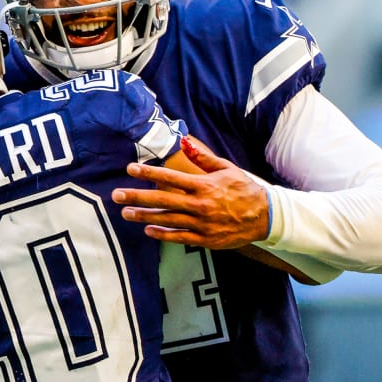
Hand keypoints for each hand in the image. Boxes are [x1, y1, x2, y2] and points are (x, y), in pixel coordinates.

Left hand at [112, 138, 269, 249]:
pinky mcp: (206, 239)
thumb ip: (203, 158)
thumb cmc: (244, 189)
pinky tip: (148, 230)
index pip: (170, 177)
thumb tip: (184, 142)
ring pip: (167, 220)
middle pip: (162, 200)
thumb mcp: (226, 169)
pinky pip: (180, 237)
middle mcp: (200, 205)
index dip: (148, 172)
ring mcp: (202, 224)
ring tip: (126, 213)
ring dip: (144, 216)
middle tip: (116, 194)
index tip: (130, 169)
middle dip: (137, 196)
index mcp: (204, 185)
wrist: (265, 216)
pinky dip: (163, 234)